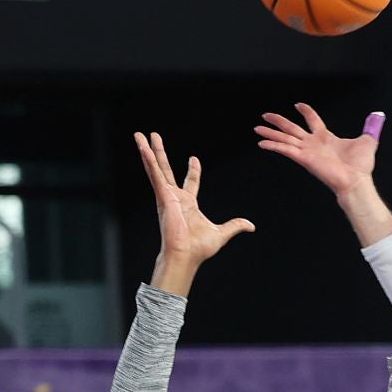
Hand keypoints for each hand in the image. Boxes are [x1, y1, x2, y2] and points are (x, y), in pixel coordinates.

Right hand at [135, 131, 253, 286]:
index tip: (194, 159)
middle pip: (166, 169)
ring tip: (139, 135)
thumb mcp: (222, 233)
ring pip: (155, 168)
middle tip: (155, 137)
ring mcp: (166, 196)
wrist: (185, 255)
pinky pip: (154, 174)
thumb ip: (235, 226)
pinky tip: (142, 148)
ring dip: (147, 151)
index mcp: (188, 204)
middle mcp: (174, 198)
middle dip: (160, 153)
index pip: (190, 182)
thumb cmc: (199, 249)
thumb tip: (251, 226)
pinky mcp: (162, 196)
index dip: (193, 170)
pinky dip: (148, 161)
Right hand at [254, 102, 379, 197]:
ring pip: (285, 138)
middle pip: (292, 129)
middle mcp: (313, 144)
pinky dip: (273, 146)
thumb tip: (378, 116)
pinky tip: (262, 143)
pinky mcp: (304, 158)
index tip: (298, 104)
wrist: (356, 180)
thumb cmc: (360, 166)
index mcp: (325, 138)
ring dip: (270, 133)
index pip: (312, 120)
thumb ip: (370, 128)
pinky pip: (285, 149)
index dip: (306, 111)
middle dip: (278, 122)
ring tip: (257, 128)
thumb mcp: (368, 140)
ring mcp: (307, 151)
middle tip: (265, 116)